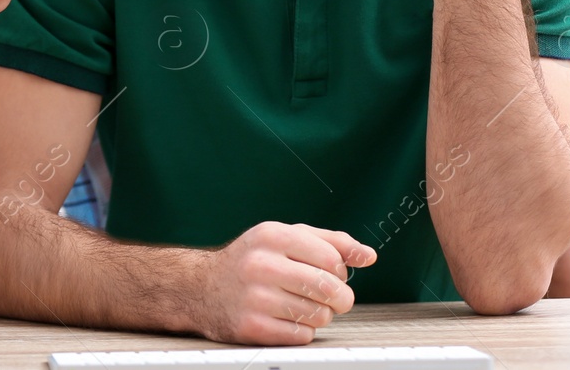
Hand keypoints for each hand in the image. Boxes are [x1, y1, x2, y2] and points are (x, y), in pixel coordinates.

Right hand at [195, 222, 376, 344]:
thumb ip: (331, 242)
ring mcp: (255, 297)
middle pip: (329, 288)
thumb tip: (369, 256)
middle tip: (332, 297)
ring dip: (320, 314)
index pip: (332, 258)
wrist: (200, 287)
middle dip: (340, 297)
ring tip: (302, 305)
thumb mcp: (286, 238)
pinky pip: (302, 335)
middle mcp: (261, 264)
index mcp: (272, 235)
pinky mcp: (252, 327)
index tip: (332, 273)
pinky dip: (302, 330)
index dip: (341, 270)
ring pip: (319, 315)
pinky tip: (286, 318)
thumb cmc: (251, 260)